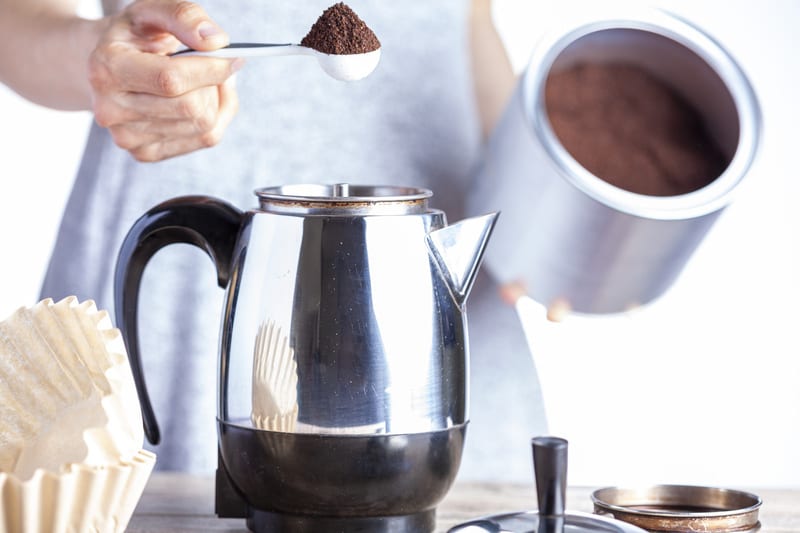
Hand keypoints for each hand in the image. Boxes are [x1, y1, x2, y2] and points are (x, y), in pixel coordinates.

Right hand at [88, 0, 241, 161]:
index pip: (171, 80)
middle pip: (192, 108)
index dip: (211, 69)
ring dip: (215, 100)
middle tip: (213, 66)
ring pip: (204, 126)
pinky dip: (215, 117)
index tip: (234, 58)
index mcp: (107, 68)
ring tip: (200, 80)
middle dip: (213, 84)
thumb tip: (216, 42)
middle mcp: (111, 109)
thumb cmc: (135, 36)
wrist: (109, 66)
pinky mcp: (145, 153)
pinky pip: (204, 139)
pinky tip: (200, 99)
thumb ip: (183, 16)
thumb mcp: (152, 12)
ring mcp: (127, 137)